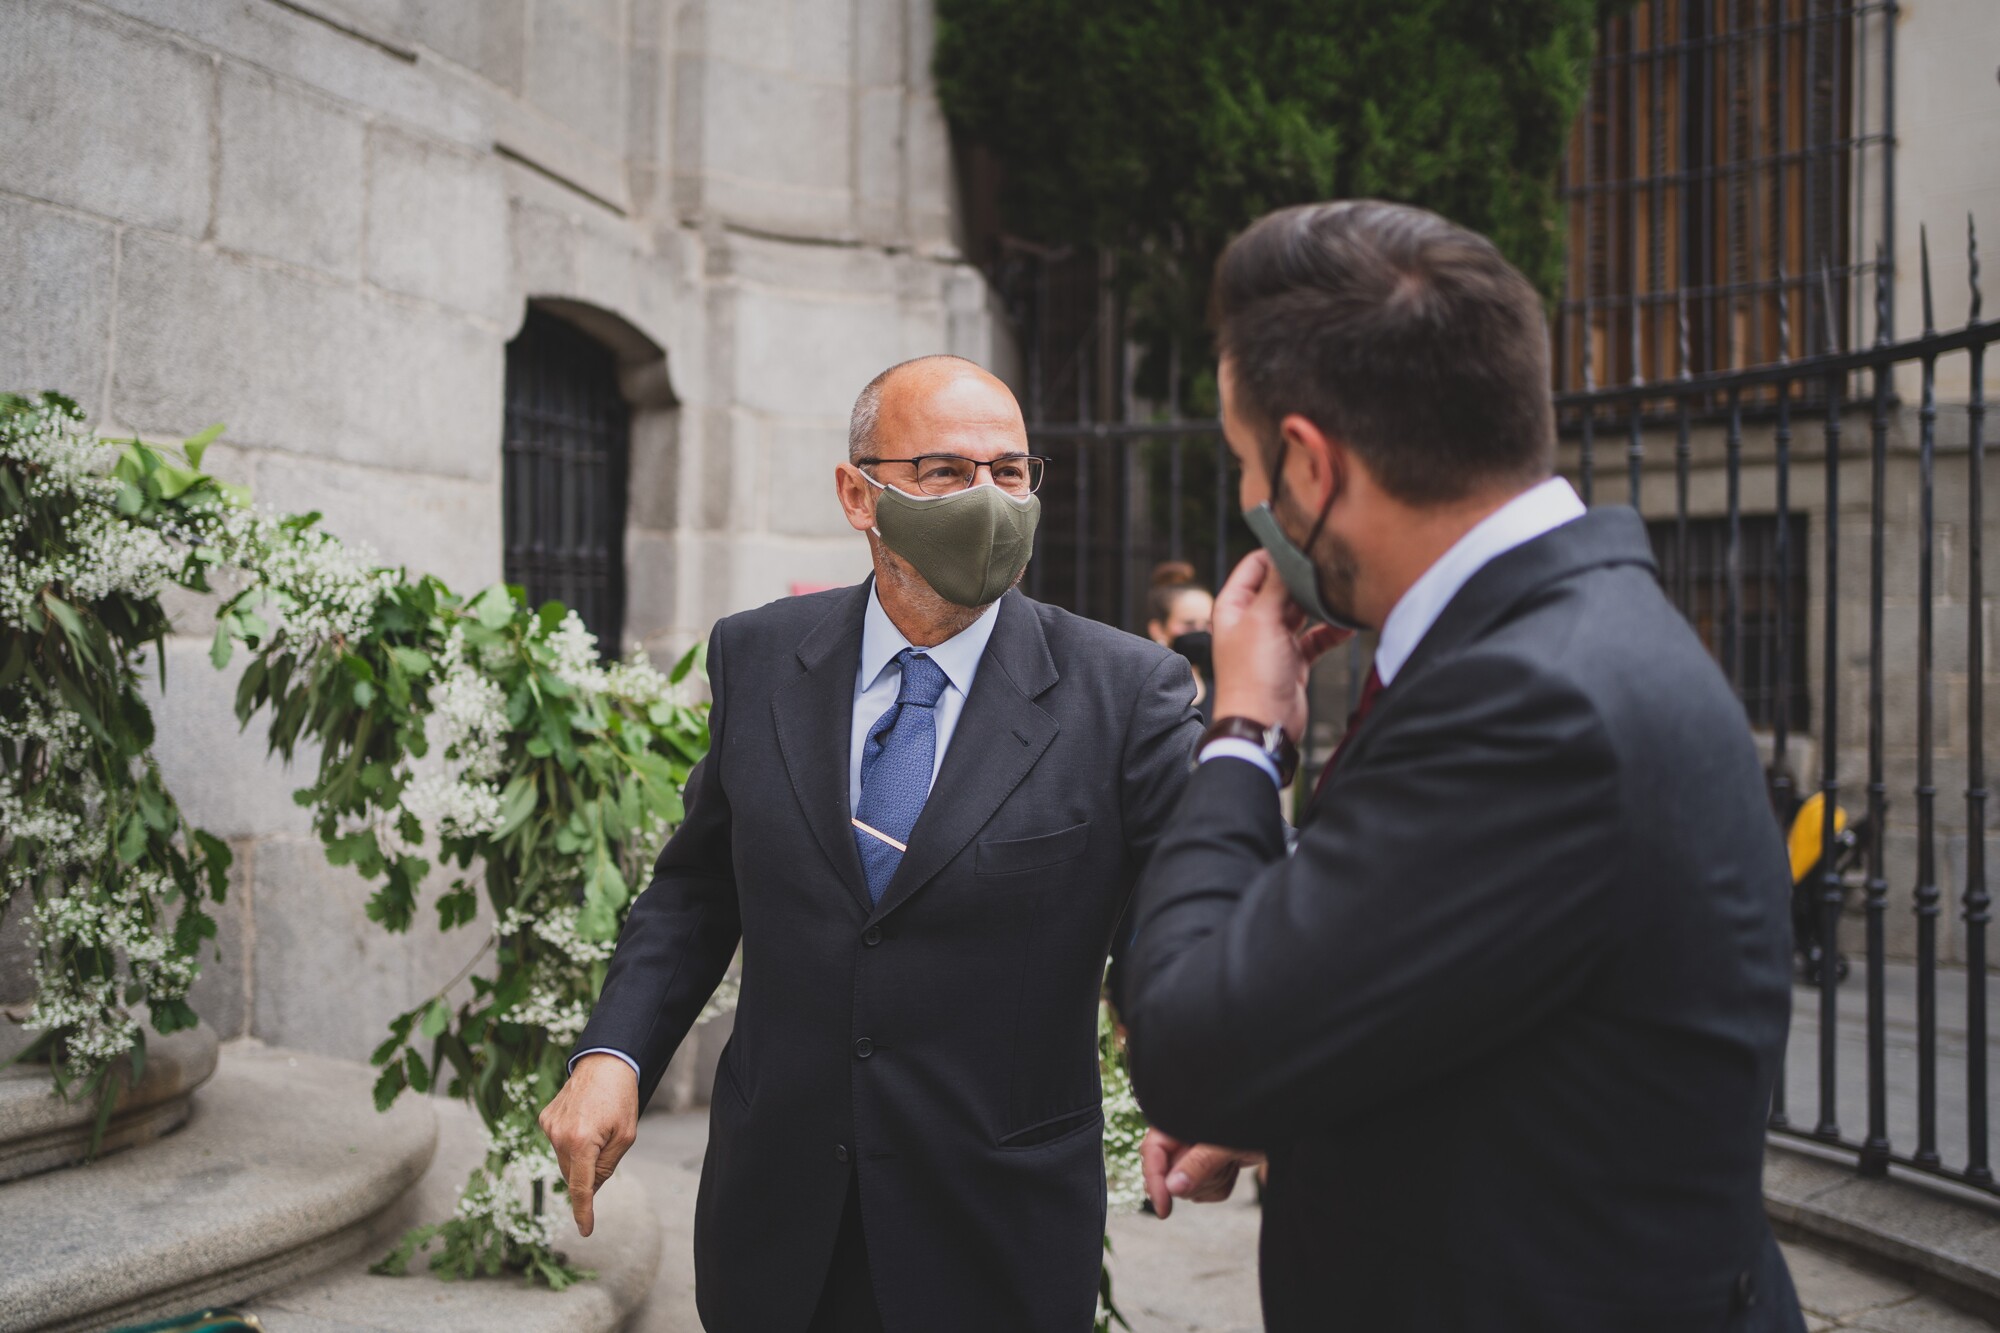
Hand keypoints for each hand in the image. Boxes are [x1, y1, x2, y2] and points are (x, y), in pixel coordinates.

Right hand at [538, 1053, 638, 1236]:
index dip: (584, 1211)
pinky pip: (558, 1143)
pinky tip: (583, 1121)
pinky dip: (570, 1142)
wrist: (604, 1063)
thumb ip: (607, 1166)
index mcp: (581, 1142)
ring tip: (596, 1127)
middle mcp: (558, 1136)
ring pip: (564, 1160)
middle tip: (607, 1148)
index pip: (580, 1187)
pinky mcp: (545, 1118)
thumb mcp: (625, 1136)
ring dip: (579, 1156)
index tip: (585, 1230)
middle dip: (588, 1173)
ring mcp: (548, 1126)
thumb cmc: (620, 1098)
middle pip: (573, 1174)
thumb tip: (589, 1189)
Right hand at [1141, 1127, 1264, 1218]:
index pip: (1152, 1152)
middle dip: (1197, 1179)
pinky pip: (1205, 1191)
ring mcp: (1193, 1153)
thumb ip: (1199, 1163)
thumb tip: (1172, 1188)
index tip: (1164, 1209)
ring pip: (1189, 1188)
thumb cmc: (1254, 1121)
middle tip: (1222, 1164)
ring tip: (1231, 1161)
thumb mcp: (1226, 1143)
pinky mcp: (1207, 1166)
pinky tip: (1233, 1168)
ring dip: (1213, 1181)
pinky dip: (1221, 1186)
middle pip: (1170, 1175)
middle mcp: (1181, 1136)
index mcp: (1177, 1121)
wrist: (1277, 1121)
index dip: (1154, 1181)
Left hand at [1209, 550, 1349, 741]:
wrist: (1262, 725)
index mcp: (1233, 606)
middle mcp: (1251, 619)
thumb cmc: (1253, 674)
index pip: (1255, 565)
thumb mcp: (1263, 621)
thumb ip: (1276, 586)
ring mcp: (1273, 639)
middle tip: (1332, 562)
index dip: (1278, 551)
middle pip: (1280, 585)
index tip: (1306, 538)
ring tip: (1343, 590)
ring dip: (1320, 603)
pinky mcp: (1293, 659)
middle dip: (1304, 576)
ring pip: (1301, 610)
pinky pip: (1316, 637)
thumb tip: (1289, 551)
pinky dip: (1331, 630)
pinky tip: (1350, 623)